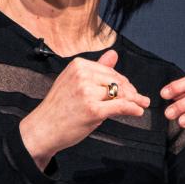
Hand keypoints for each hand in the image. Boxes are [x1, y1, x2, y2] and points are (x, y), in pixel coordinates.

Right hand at [19, 49, 150, 169]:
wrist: (43, 128)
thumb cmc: (58, 108)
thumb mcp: (74, 82)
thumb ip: (96, 68)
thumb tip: (113, 54)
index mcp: (78, 65)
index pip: (109, 70)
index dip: (122, 81)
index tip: (131, 89)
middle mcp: (82, 75)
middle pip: (116, 81)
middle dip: (130, 91)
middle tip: (139, 99)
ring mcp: (87, 92)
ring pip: (120, 93)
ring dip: (134, 100)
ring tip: (141, 104)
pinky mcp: (93, 110)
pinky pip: (120, 106)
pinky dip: (132, 109)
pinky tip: (137, 111)